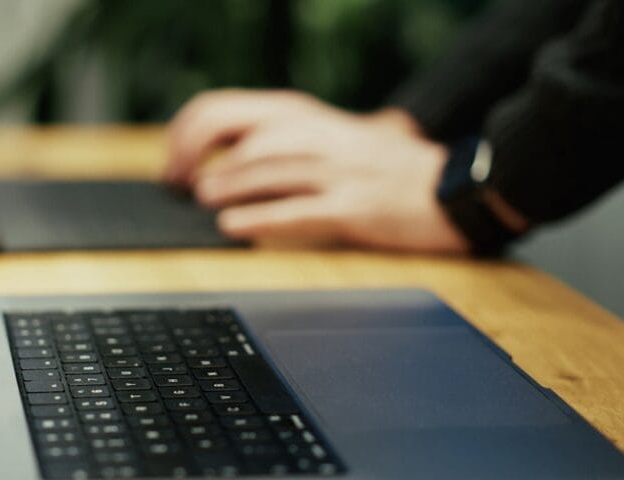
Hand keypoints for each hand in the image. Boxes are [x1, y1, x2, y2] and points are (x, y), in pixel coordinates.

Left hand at [164, 89, 469, 253]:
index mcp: (303, 116)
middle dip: (200, 156)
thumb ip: (279, 141)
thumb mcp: (327, 137)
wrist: (449, 188)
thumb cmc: (380, 168)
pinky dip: (260, 217)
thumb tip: (220, 159)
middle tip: (178, 183)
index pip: (227, 109)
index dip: (190, 133)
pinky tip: (233, 226)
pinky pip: (297, 210)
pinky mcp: (352, 207)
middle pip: (242, 134)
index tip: (174, 162)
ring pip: (267, 169)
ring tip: (200, 197)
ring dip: (227, 183)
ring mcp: (336, 170)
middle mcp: (316, 136)